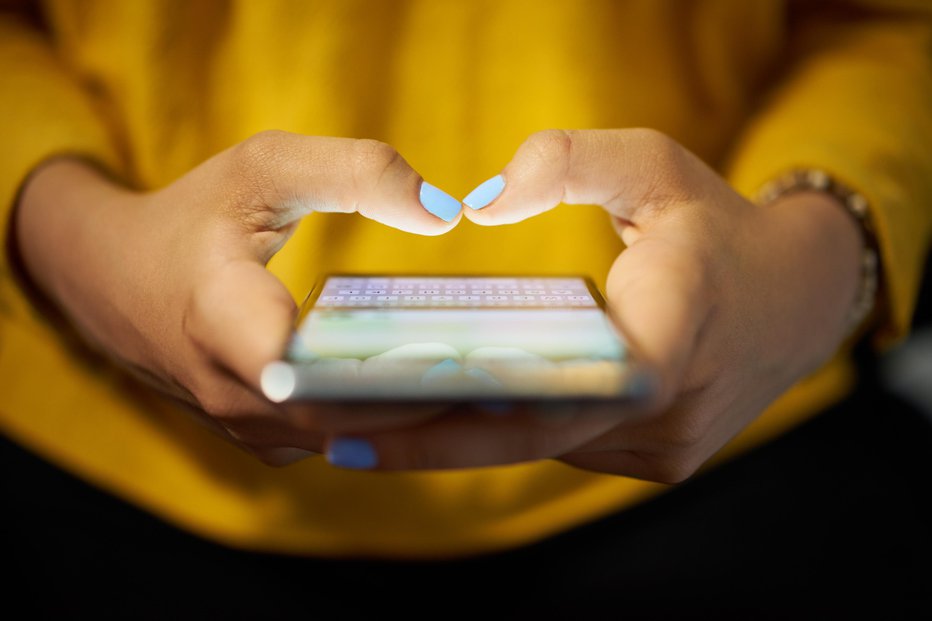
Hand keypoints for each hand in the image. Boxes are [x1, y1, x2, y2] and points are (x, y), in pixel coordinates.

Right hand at [14, 131, 462, 463]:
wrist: (112, 279)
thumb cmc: (193, 217)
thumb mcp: (264, 167)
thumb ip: (355, 172)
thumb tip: (447, 212)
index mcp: (222, 320)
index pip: (313, 372)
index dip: (392, 374)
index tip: (469, 361)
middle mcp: (234, 395)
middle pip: (350, 418)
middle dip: (434, 403)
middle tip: (523, 378)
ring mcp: (248, 428)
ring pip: (351, 439)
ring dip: (421, 420)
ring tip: (503, 391)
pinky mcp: (264, 438)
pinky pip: (340, 440)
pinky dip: (391, 423)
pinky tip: (449, 395)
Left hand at [325, 129, 864, 481]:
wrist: (796, 300)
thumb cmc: (715, 226)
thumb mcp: (654, 165)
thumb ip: (569, 162)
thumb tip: (479, 202)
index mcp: (673, 329)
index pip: (560, 389)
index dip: (463, 414)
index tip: (372, 421)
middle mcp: (669, 409)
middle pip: (530, 436)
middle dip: (430, 438)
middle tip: (332, 434)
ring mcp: (666, 447)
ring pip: (544, 448)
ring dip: (462, 438)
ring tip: (368, 424)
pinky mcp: (658, 460)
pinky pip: (566, 447)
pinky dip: (507, 433)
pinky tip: (444, 415)